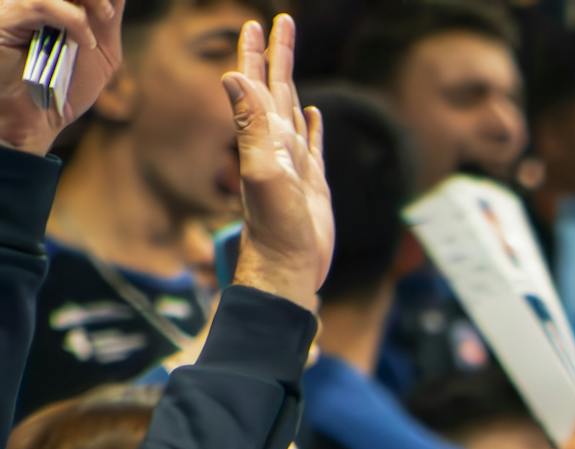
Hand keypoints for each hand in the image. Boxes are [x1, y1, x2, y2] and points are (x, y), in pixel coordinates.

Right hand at [0, 0, 118, 153]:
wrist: (38, 119)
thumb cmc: (66, 88)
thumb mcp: (100, 51)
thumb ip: (107, 19)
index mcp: (52, 4)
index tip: (111, 11)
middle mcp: (29, 1)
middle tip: (108, 13)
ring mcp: (14, 6)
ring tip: (103, 19)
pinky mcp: (5, 17)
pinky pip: (41, 4)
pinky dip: (73, 20)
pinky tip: (87, 42)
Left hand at [223, 16, 330, 310]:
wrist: (288, 267)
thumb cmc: (275, 228)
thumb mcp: (262, 171)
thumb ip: (249, 124)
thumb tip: (233, 75)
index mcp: (264, 137)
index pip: (259, 83)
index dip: (259, 52)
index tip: (257, 22)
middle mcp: (276, 144)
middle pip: (277, 88)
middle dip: (277, 54)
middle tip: (281, 22)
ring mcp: (294, 163)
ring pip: (292, 110)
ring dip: (291, 83)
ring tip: (290, 60)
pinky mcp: (312, 183)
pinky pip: (312, 145)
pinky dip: (312, 126)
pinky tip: (311, 115)